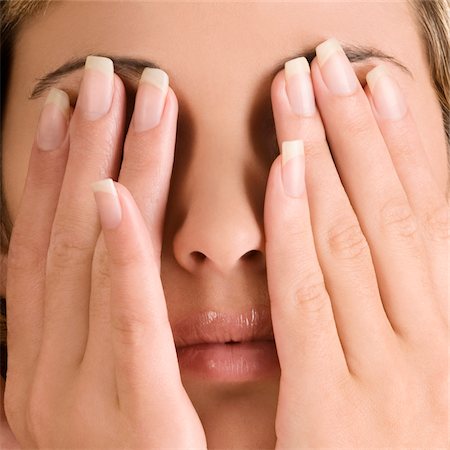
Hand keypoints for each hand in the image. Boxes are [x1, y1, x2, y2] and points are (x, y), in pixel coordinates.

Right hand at [4, 57, 205, 448]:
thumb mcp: (92, 393)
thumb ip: (93, 331)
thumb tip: (93, 260)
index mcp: (41, 362)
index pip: (45, 244)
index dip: (48, 170)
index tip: (65, 110)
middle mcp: (44, 369)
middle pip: (66, 233)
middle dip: (81, 149)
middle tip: (100, 79)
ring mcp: (77, 395)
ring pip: (91, 262)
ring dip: (105, 174)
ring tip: (120, 105)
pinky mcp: (134, 419)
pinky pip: (126, 324)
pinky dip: (118, 259)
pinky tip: (119, 199)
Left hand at [264, 38, 447, 446]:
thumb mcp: (413, 380)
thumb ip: (399, 311)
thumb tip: (392, 246)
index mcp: (444, 331)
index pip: (424, 213)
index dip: (405, 142)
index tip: (382, 85)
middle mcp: (426, 339)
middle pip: (387, 208)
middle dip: (360, 127)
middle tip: (334, 60)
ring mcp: (383, 370)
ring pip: (351, 237)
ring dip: (327, 153)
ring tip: (305, 87)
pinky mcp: (331, 406)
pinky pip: (308, 295)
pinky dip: (297, 227)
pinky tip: (284, 170)